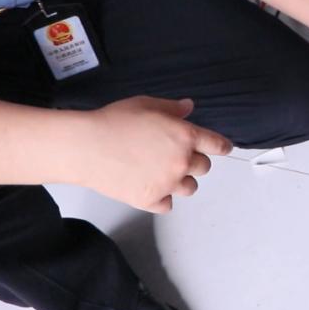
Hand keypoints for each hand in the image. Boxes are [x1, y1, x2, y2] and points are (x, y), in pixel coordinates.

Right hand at [71, 97, 232, 212]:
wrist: (84, 146)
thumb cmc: (113, 121)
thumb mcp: (146, 104)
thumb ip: (172, 108)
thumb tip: (189, 107)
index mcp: (185, 137)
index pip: (217, 144)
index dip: (221, 146)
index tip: (224, 148)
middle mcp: (182, 162)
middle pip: (204, 167)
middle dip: (194, 160)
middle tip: (175, 155)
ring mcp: (167, 183)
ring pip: (190, 187)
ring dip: (181, 180)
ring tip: (163, 172)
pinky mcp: (150, 200)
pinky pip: (167, 205)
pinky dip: (162, 198)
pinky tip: (151, 187)